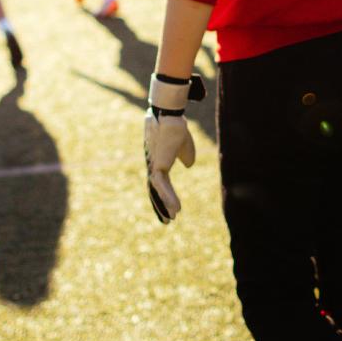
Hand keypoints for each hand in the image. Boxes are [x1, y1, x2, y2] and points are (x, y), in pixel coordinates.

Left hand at [143, 77, 198, 222]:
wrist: (171, 118)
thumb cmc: (177, 129)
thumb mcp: (185, 147)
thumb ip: (186, 157)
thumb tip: (188, 165)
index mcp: (159, 162)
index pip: (159, 184)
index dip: (164, 196)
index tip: (171, 209)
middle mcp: (153, 166)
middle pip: (154, 191)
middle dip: (160, 206)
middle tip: (166, 222)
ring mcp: (154, 166)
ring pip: (157, 192)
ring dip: (163, 206)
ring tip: (171, 219)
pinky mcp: (157, 167)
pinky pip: (162, 187)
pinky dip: (168, 198)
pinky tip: (176, 209)